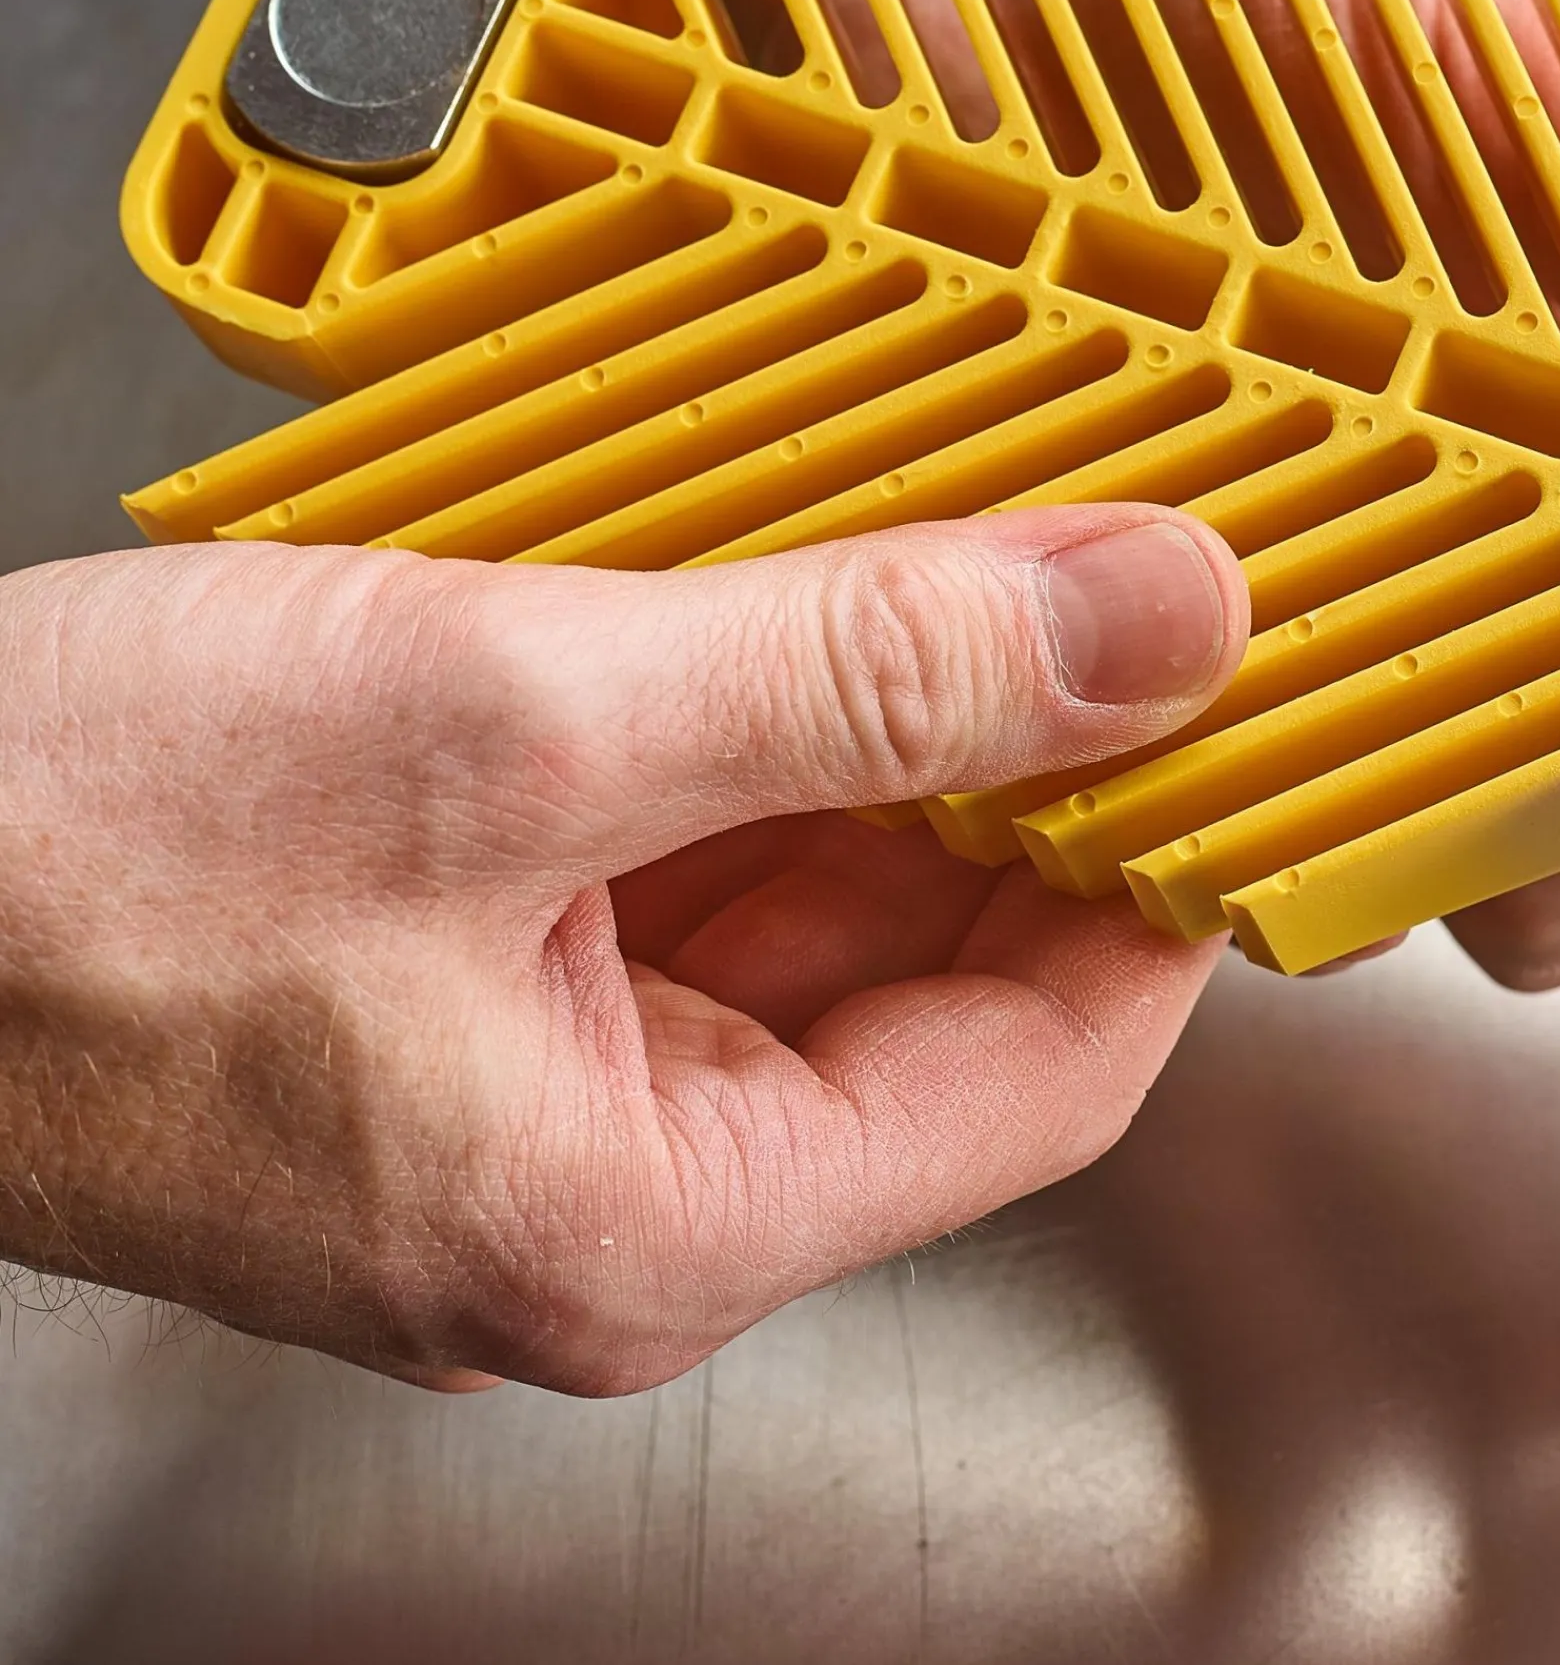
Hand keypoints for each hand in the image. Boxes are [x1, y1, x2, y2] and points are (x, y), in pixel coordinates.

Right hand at [0, 510, 1245, 1390]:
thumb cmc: (55, 864)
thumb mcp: (528, 716)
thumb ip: (868, 666)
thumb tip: (1153, 623)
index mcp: (658, 1216)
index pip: (1053, 1062)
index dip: (1163, 866)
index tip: (1225, 697)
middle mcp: (611, 1191)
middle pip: (933, 979)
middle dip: (1020, 774)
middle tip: (1094, 580)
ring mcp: (530, 1091)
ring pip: (806, 911)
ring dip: (880, 736)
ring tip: (943, 560)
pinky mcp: (458, 990)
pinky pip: (674, 873)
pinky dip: (744, 739)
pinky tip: (763, 606)